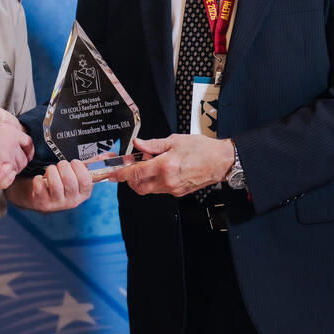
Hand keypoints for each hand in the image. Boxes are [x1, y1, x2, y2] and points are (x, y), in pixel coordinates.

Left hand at [8, 160, 93, 211]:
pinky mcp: (43, 204)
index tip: (74, 163)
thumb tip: (112, 154)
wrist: (45, 199)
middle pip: (69, 180)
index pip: (86, 180)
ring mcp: (58, 204)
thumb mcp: (79, 176)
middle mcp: (73, 201)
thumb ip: (93, 164)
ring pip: (55, 182)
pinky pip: (40, 186)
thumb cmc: (64, 184)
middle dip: (63, 166)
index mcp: (84, 193)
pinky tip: (42, 180)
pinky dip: (39, 179)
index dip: (78, 167)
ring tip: (51, 171)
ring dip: (51, 171)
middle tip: (61, 166)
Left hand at [107, 136, 234, 196]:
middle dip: (131, 179)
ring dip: (143, 180)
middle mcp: (168, 181)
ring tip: (150, 165)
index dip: (121, 174)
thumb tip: (137, 144)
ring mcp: (173, 189)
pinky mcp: (179, 193)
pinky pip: (160, 190)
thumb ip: (153, 144)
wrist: (221, 161)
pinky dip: (155, 182)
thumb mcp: (175, 140)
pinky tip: (160, 170)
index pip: (136, 173)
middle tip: (132, 166)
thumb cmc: (202, 149)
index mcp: (165, 166)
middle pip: (139, 186)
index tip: (112, 173)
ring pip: (149, 189)